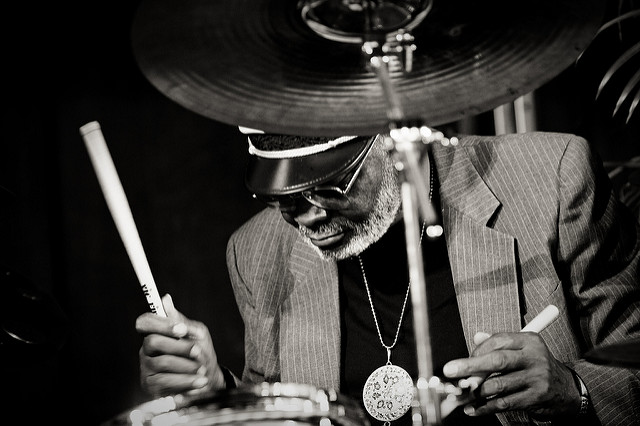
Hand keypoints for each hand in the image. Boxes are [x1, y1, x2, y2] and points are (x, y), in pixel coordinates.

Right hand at [136, 294, 225, 396]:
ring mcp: (147, 368)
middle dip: (179, 346)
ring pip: (162, 362)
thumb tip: (166, 299)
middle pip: (152, 341)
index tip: (182, 329)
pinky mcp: (151, 385)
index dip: (161, 324)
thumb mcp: (196, 334)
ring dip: (186, 365)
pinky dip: (186, 381)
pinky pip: (165, 381)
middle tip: (197, 351)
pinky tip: (199, 381)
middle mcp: (147, 350)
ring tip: (202, 368)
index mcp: (156, 333)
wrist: (207, 379)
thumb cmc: (200, 353)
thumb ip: (181, 320)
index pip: (144, 322)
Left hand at [442, 331, 580, 419]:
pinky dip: (485, 407)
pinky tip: (473, 409)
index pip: (498, 341)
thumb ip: (499, 344)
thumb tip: (475, 337)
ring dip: (475, 392)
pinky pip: (505, 403)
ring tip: (460, 396)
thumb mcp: (522, 349)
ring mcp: (536, 378)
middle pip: (497, 360)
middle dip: (470, 366)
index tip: (461, 361)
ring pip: (498, 385)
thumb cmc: (535, 366)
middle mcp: (534, 358)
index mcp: (529, 341)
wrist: (566, 389)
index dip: (476, 351)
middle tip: (450, 371)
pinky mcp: (536, 398)